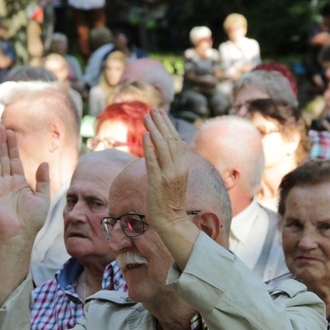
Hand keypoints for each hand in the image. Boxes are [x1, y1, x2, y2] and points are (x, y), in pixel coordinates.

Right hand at [0, 125, 49, 243]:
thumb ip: (43, 180)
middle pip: (4, 158)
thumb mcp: (42, 197)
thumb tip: (44, 163)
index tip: (11, 132)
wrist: (21, 235)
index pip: (14, 160)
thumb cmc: (32, 220)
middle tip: (2, 126)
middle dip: (3, 142)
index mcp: (19, 183)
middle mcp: (7, 182)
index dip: (13, 146)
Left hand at [143, 108, 189, 231]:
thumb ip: (177, 160)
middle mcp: (178, 168)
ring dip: (154, 130)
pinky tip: (145, 135)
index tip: (160, 113)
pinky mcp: (158, 181)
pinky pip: (153, 161)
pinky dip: (149, 147)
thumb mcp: (177, 177)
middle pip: (169, 140)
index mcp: (183, 166)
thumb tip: (181, 143)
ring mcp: (168, 174)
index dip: (167, 125)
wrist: (170, 220)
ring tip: (146, 117)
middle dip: (160, 123)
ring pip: (162, 147)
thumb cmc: (170, 200)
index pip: (175, 140)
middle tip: (152, 109)